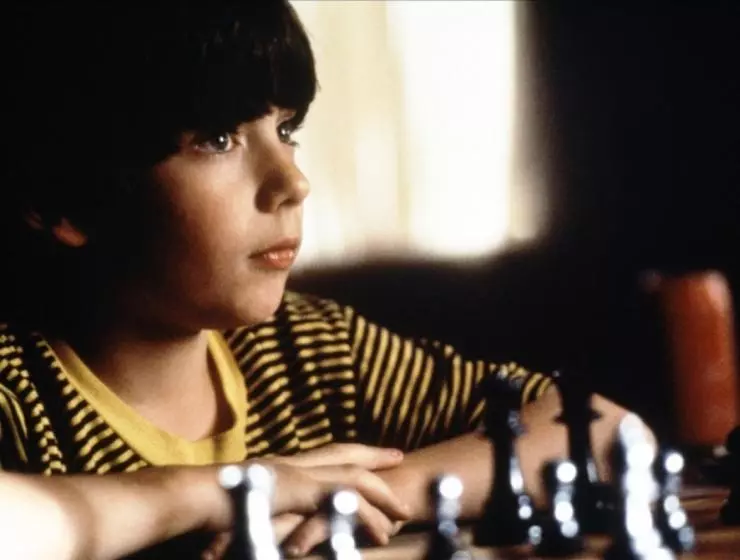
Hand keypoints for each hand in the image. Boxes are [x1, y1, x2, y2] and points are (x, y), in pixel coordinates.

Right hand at [200, 444, 409, 557]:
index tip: (372, 452)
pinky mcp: (298, 494)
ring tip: (403, 513)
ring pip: (352, 479)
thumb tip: (278, 517)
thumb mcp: (244, 503)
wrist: (189, 497)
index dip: (349, 452)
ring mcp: (296, 475)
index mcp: (282, 465)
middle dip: (374, 456)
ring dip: (380, 494)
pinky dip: (366, 515)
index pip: (323, 452)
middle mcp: (293, 464)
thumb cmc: (207, 503)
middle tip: (400, 457)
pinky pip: (343, 502)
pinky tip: (381, 531)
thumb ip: (265, 505)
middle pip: (344, 453)